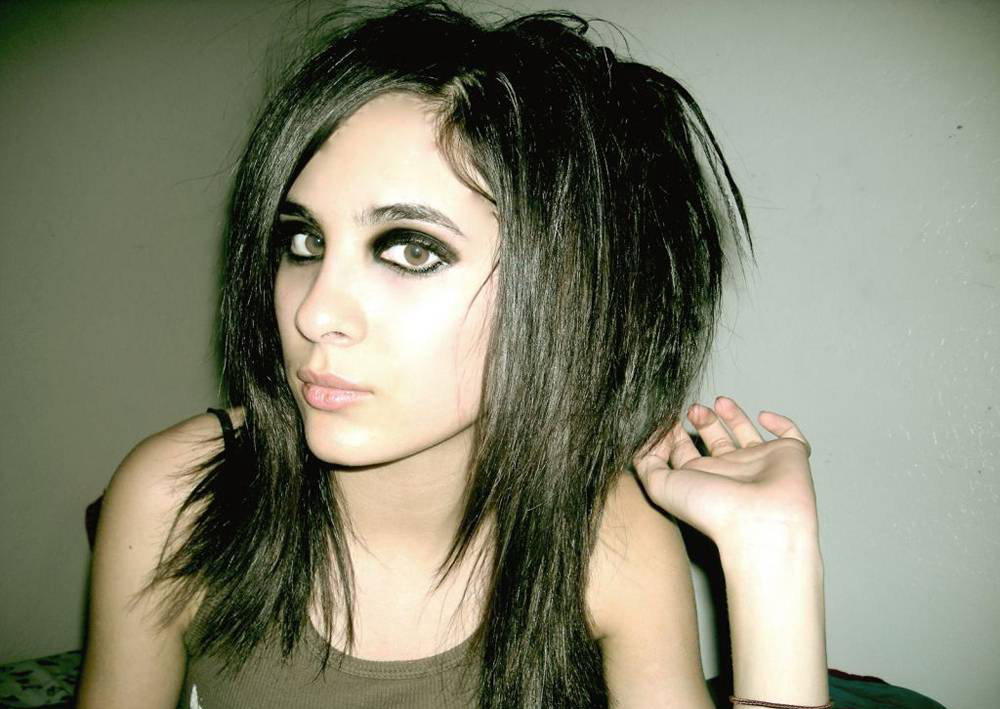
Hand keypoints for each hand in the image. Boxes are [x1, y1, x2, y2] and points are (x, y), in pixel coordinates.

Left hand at [632, 396, 819, 556]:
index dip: (675, 434)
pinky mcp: (790, 456)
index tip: (667, 417)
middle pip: (715, 441)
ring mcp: (761, 464)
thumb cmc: (711, 509)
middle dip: (703, 421)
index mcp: (702, 478)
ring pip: (748, 435)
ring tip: (719, 402)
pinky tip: (764, 417)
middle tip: (694, 408)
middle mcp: (731, 471)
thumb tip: (652, 438)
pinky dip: (781, 423)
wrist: (760, 523)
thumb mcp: (661, 485)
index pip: (685, 453)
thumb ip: (648, 462)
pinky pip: (792, 437)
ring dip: (733, 415)